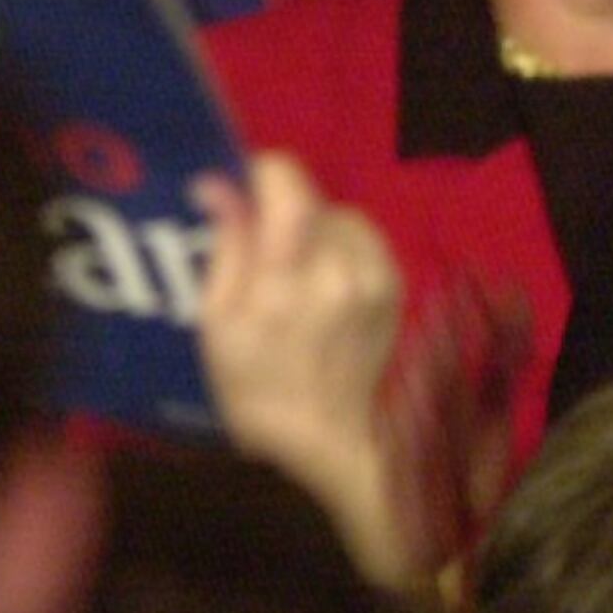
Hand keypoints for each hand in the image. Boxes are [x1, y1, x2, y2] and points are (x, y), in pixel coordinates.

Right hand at [193, 156, 407, 579]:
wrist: (325, 438)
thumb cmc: (254, 386)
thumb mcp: (217, 321)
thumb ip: (227, 247)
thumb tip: (219, 183)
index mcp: (289, 277)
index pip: (287, 182)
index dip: (260, 174)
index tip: (241, 192)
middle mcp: (341, 267)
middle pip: (311, 200)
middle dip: (281, 213)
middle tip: (260, 253)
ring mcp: (376, 275)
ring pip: (339, 217)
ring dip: (314, 231)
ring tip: (293, 273)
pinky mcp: (394, 284)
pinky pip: (363, 239)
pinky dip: (341, 248)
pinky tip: (323, 283)